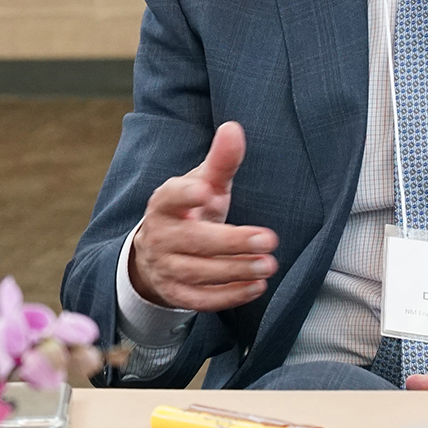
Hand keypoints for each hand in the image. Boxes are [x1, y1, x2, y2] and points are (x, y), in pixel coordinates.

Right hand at [125, 122, 278, 312]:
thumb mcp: (203, 185)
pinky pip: (201, 299)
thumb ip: (220, 161)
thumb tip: (234, 128)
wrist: (158, 252)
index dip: (187, 194)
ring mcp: (165, 268)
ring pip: (200, 273)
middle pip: (195, 241)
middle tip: (269, 239)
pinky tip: (257, 287)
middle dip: (232, 242)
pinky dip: (229, 296)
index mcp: (164, 203)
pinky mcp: (175, 294)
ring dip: (236, 270)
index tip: (208, 191)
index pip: (171, 196)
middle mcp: (160, 236)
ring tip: (269, 264)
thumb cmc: (190, 211)